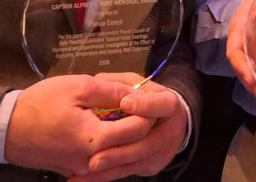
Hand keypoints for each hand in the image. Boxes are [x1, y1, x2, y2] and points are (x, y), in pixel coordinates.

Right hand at [4, 75, 143, 176]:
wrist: (6, 128)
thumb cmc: (40, 104)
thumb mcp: (78, 87)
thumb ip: (112, 91)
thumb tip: (136, 93)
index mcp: (95, 140)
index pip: (139, 130)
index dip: (148, 110)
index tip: (146, 94)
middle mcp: (92, 161)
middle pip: (132, 143)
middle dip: (140, 120)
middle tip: (136, 100)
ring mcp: (83, 167)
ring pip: (118, 150)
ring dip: (125, 129)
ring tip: (121, 107)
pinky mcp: (75, 167)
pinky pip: (103, 155)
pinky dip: (109, 138)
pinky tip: (104, 119)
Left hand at [69, 73, 187, 181]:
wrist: (167, 121)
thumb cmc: (145, 98)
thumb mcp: (136, 83)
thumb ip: (120, 83)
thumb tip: (99, 83)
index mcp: (169, 105)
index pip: (161, 105)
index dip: (144, 105)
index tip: (124, 103)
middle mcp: (170, 131)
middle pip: (146, 144)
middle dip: (119, 152)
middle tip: (94, 159)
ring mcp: (162, 152)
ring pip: (135, 163)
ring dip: (109, 169)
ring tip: (85, 171)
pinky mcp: (152, 166)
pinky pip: (128, 171)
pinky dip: (107, 175)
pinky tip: (88, 178)